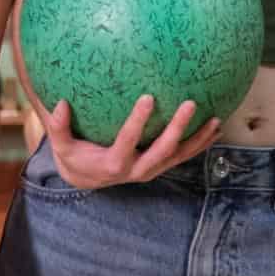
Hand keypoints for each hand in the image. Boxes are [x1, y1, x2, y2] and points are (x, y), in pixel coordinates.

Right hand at [21, 76, 222, 189]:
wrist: (86, 178)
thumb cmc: (73, 155)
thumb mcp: (61, 145)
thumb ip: (58, 127)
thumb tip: (59, 104)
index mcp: (114, 164)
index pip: (128, 141)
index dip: (138, 121)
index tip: (148, 97)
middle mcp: (137, 170)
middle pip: (162, 150)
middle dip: (177, 128)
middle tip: (190, 103)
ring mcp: (150, 170)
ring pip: (178, 156)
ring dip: (198, 139)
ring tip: (216, 120)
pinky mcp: (159, 167)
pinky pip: (182, 156)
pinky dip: (200, 144)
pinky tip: (216, 129)